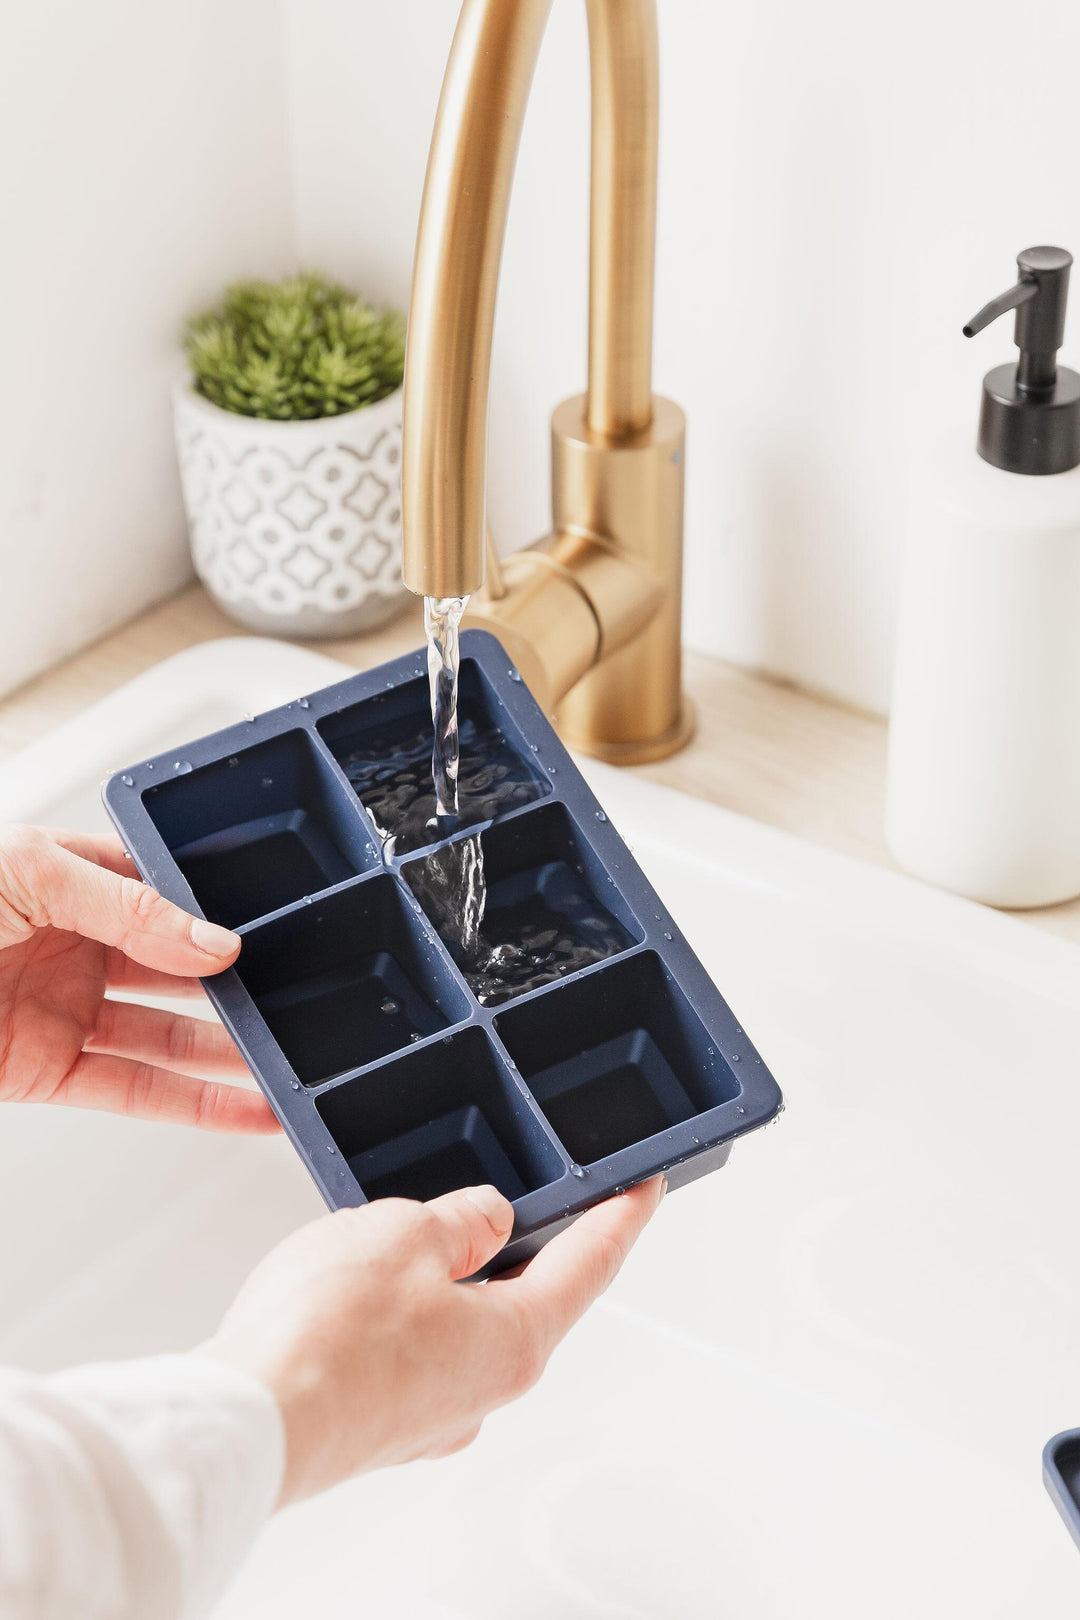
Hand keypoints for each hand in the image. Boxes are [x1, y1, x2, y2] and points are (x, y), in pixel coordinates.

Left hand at [0, 824, 275, 1131]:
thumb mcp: (28, 871)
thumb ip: (125, 904)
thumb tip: (213, 941)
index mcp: (73, 881)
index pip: (166, 894)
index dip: (217, 914)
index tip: (270, 931)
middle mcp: (76, 946)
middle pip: (180, 970)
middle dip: (239, 986)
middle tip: (295, 996)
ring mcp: (64, 1010)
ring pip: (169, 1036)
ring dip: (231, 1052)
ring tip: (288, 1057)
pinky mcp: (46, 1072)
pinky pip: (132, 1093)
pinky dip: (196, 1107)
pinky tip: (247, 1108)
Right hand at [200, 1177, 664, 1501]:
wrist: (245, 1422)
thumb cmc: (324, 1341)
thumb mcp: (405, 1232)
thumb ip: (459, 1217)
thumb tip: (486, 1217)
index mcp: (514, 1341)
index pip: (590, 1265)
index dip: (620, 1215)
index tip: (643, 1189)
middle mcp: (482, 1389)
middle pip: (526, 1298)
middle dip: (520, 1242)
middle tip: (520, 1193)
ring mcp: (429, 1414)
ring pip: (461, 1324)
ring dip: (448, 1277)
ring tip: (406, 1232)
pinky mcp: (380, 1422)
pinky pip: (410, 1351)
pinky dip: (402, 1311)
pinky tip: (362, 1287)